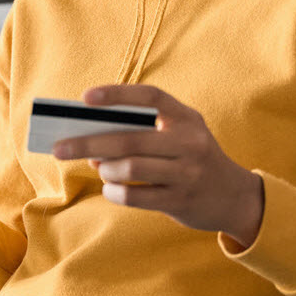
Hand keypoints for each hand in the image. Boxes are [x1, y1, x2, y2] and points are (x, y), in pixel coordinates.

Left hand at [52, 83, 263, 248]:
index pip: (150, 96)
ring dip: (106, 169)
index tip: (85, 98)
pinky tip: (111, 189)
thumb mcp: (178, 135)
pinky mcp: (181, 201)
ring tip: (99, 168)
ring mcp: (187, 173)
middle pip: (130, 138)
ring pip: (131, 168)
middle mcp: (190, 142)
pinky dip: (115, 192)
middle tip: (60, 148)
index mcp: (186, 118)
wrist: (235, 197)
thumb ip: (142, 131)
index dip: (117, 94)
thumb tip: (91, 137)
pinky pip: (136, 196)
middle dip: (89, 142)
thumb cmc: (192, 158)